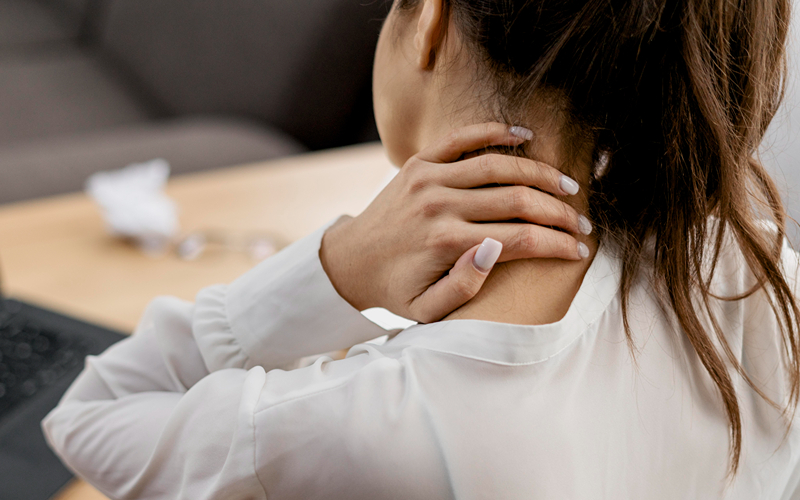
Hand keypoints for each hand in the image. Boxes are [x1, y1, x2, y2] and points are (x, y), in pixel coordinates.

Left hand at [320, 123, 590, 323]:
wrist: (351, 260)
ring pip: (499, 166)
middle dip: (559, 211)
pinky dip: (495, 132)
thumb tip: (496, 248)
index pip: (521, 238)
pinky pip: (462, 138)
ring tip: (567, 186)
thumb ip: (464, 288)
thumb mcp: (426, 309)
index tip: (580, 249)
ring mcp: (428, 178)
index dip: (558, 243)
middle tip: (583, 221)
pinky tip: (525, 134)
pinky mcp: (418, 161)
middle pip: (518, 200)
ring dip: (540, 173)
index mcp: (446, 244)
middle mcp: (439, 206)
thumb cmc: (395, 289)